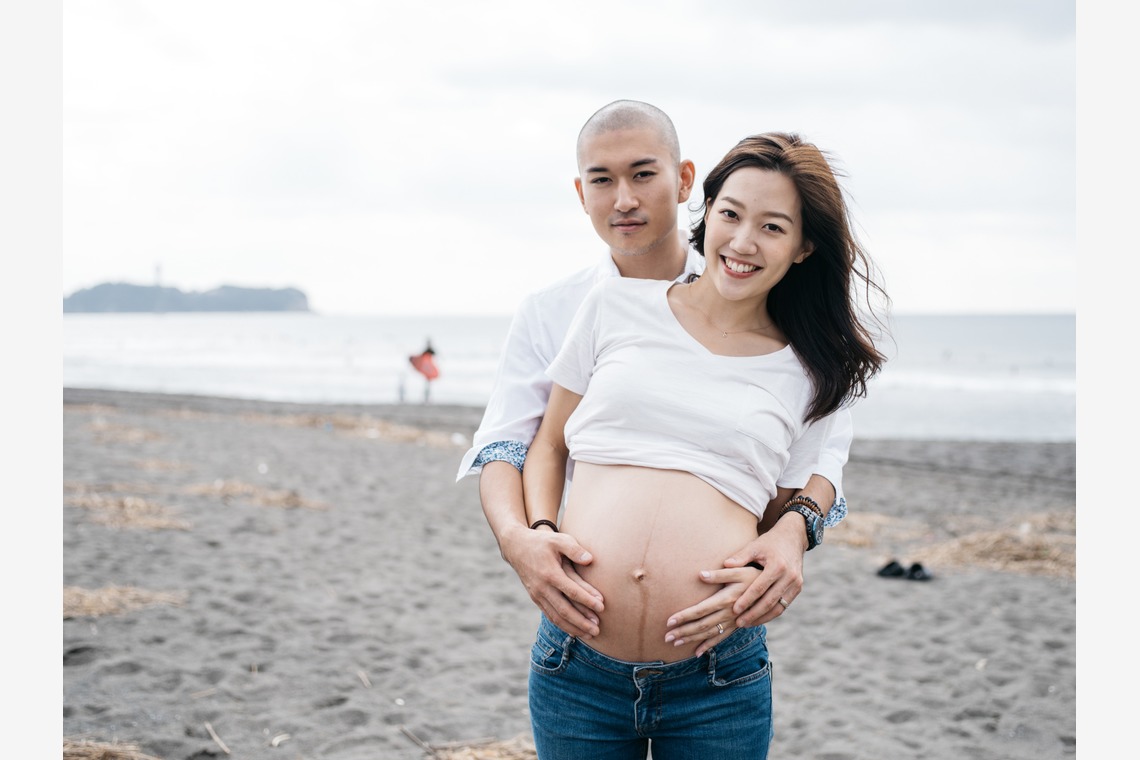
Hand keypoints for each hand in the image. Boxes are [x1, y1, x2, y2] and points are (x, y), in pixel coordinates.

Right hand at [500, 524, 603, 638]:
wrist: (516, 547)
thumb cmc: (542, 542)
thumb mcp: (558, 539)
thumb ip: (574, 549)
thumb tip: (590, 560)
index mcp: (550, 573)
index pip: (572, 591)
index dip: (587, 600)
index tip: (602, 607)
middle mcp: (542, 588)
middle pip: (564, 610)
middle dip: (582, 621)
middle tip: (598, 629)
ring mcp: (537, 595)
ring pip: (556, 617)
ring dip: (573, 627)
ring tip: (590, 634)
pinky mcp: (535, 598)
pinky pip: (550, 615)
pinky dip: (563, 625)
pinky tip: (574, 631)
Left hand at [664, 565, 761, 655]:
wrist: (774, 587)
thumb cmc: (754, 574)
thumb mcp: (739, 571)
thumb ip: (719, 574)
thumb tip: (700, 574)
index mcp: (725, 599)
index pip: (700, 610)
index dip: (684, 616)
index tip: (669, 622)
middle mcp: (728, 613)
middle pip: (701, 625)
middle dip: (683, 631)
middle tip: (667, 637)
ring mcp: (733, 621)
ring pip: (709, 633)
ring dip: (691, 639)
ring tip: (675, 643)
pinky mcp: (737, 625)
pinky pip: (721, 638)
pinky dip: (709, 645)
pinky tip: (697, 652)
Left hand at [721, 517, 805, 627]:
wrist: (793, 537)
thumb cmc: (769, 542)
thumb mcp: (754, 546)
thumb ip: (740, 557)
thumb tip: (725, 564)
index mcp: (777, 566)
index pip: (760, 588)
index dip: (747, 600)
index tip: (735, 610)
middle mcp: (789, 576)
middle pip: (770, 601)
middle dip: (754, 614)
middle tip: (739, 623)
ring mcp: (796, 583)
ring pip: (779, 607)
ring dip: (763, 617)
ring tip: (747, 624)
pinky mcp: (798, 588)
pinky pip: (784, 605)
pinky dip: (772, 613)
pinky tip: (759, 618)